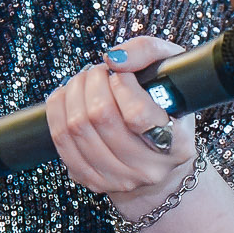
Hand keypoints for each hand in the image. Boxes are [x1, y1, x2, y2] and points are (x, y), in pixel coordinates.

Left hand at [45, 35, 197, 218]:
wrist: (160, 162)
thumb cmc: (168, 111)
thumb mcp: (172, 74)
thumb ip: (149, 52)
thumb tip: (113, 59)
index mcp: (176, 146)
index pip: (138, 115)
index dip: (123, 85)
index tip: (122, 75)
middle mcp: (147, 169)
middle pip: (100, 117)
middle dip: (93, 82)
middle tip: (99, 71)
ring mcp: (116, 179)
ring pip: (76, 128)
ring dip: (73, 93)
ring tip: (85, 80)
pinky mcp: (89, 180)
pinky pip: (60, 141)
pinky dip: (58, 111)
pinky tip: (68, 97)